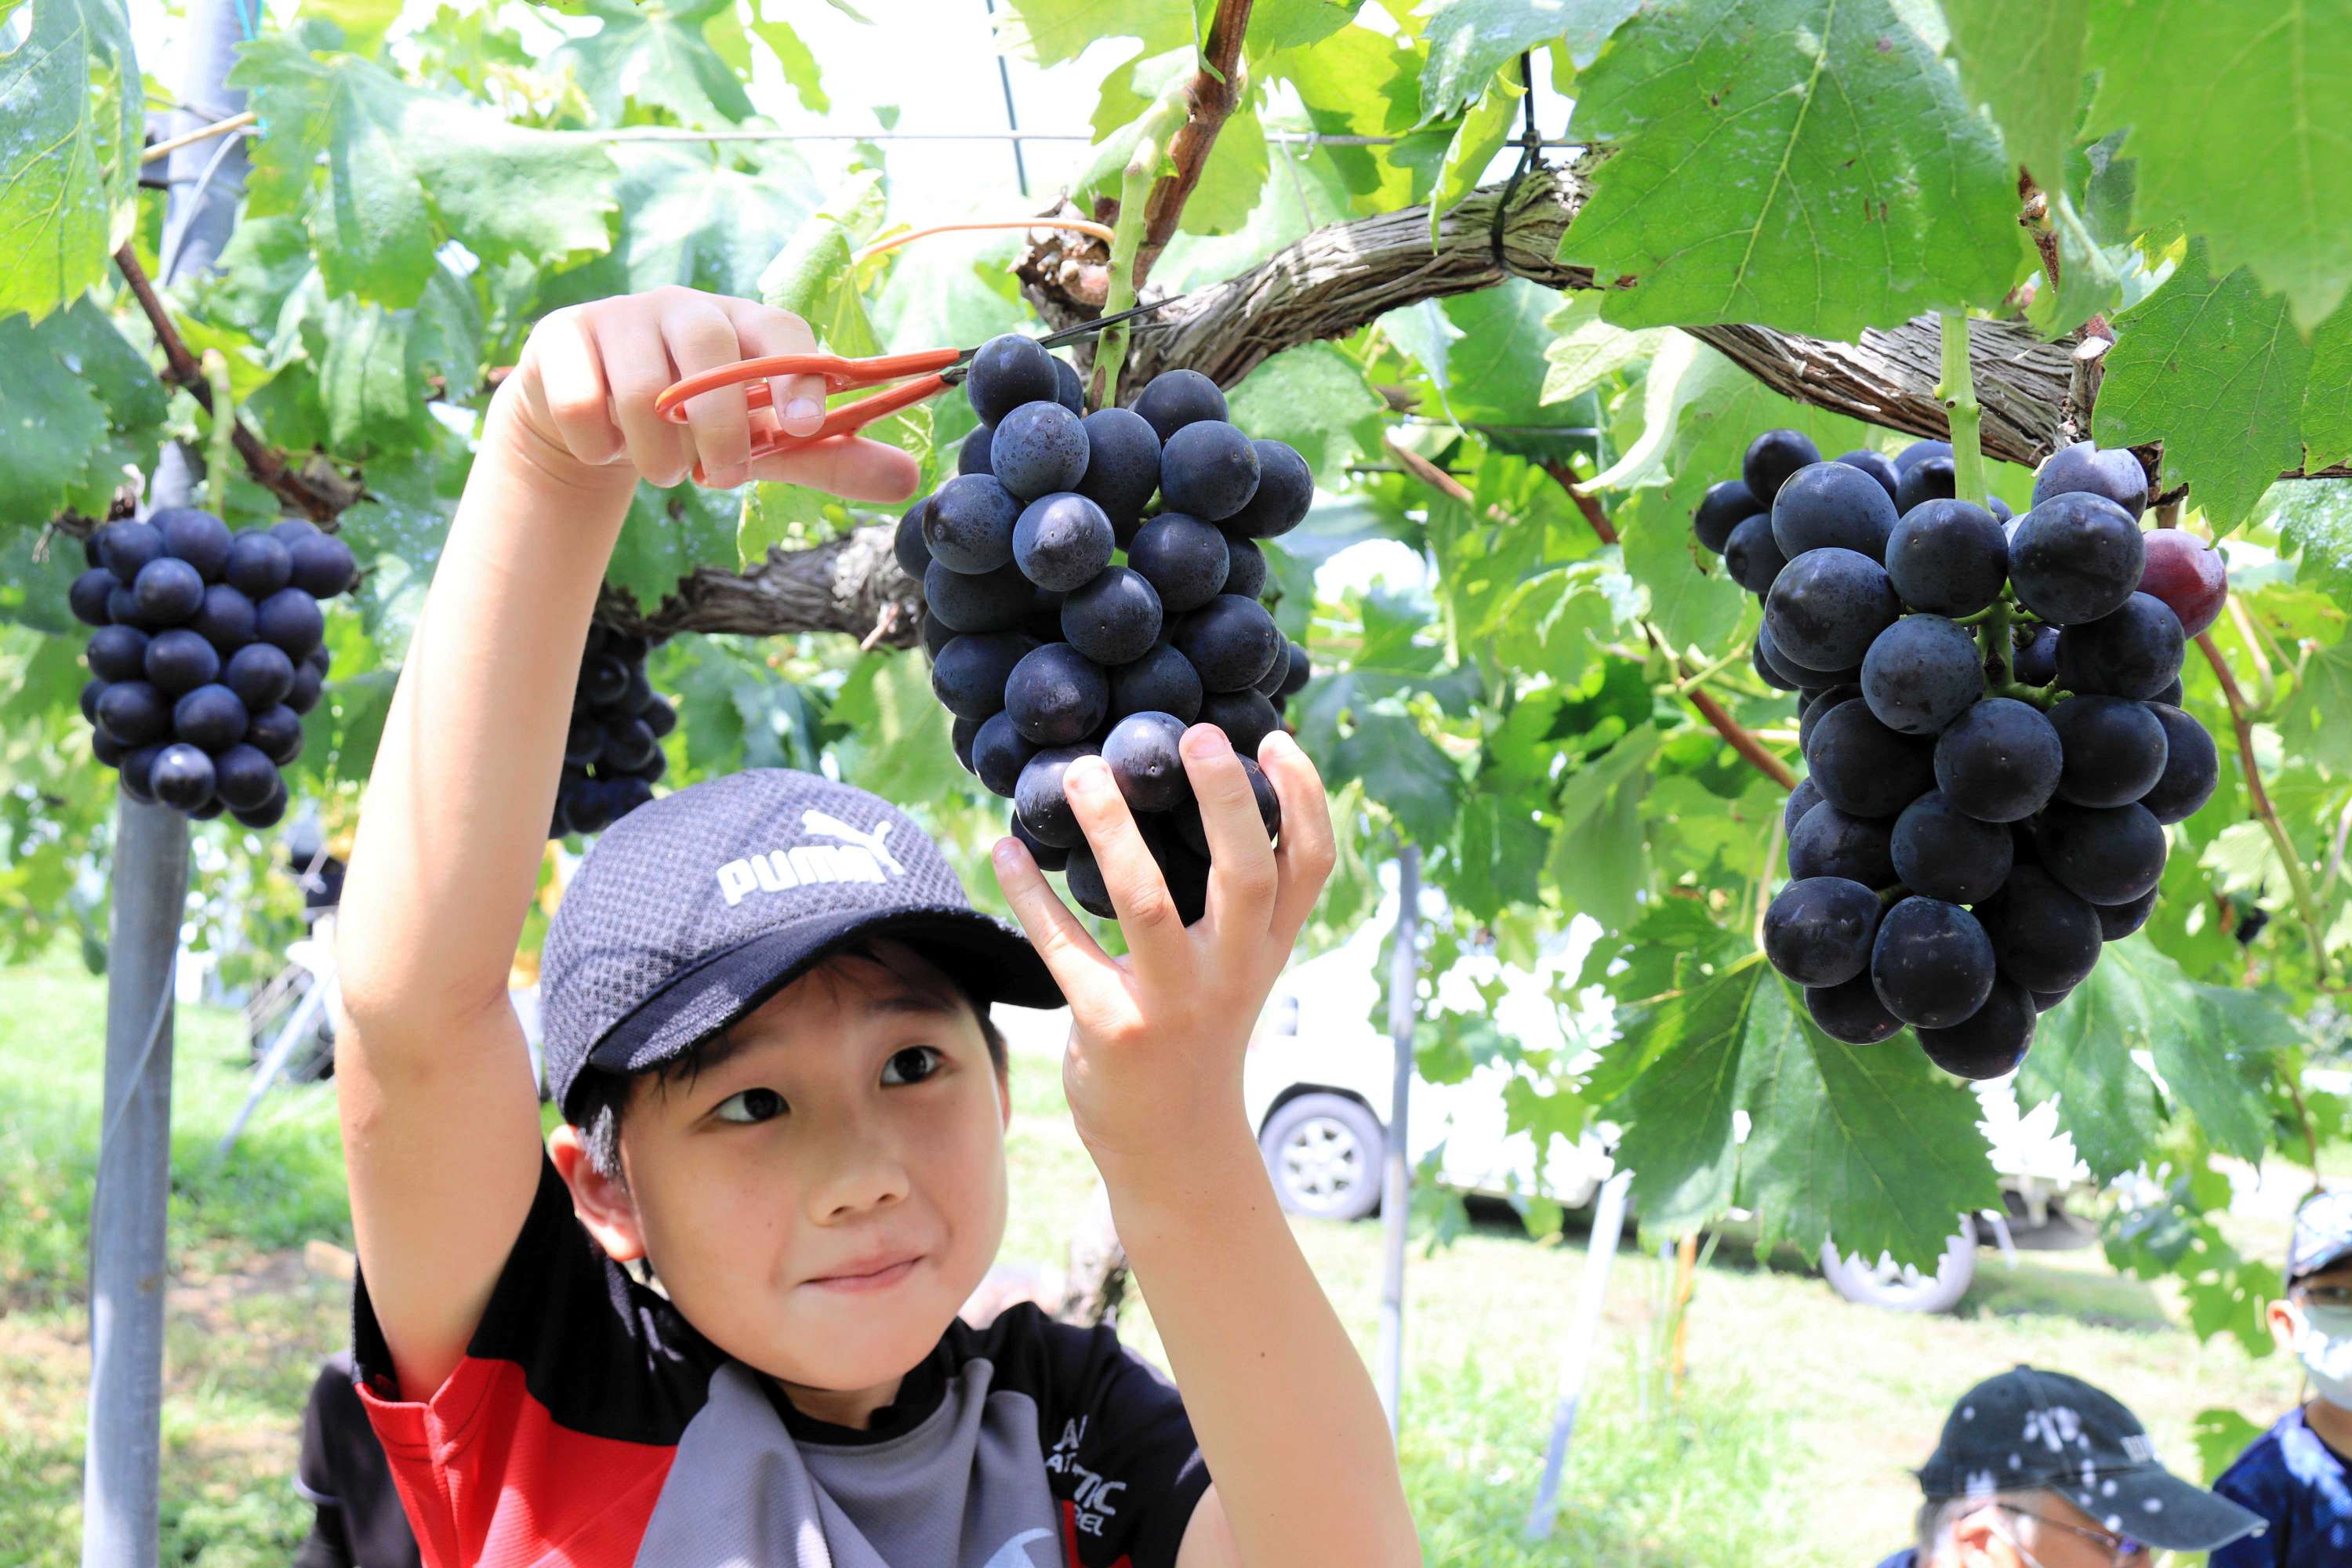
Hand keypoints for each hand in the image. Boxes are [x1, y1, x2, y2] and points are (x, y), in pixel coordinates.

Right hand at [491, 285, 918, 499]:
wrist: (598, 424)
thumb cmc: (698, 428)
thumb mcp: (767, 447)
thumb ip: (830, 458)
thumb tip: (911, 479)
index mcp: (745, 324)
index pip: (784, 333)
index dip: (801, 376)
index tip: (808, 426)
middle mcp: (682, 307)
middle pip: (710, 352)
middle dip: (721, 431)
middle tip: (720, 477)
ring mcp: (618, 318)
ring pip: (642, 390)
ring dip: (658, 454)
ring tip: (663, 470)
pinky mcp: (559, 340)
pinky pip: (581, 404)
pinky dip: (598, 447)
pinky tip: (605, 448)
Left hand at [992, 725, 1335, 1182]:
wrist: (1176, 1144)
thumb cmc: (1202, 1030)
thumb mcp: (1242, 967)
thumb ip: (1241, 899)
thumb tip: (1215, 787)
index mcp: (1268, 946)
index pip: (1308, 865)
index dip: (1305, 798)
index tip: (1275, 736)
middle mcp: (1231, 971)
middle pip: (1245, 874)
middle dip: (1225, 798)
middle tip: (1194, 734)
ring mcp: (1172, 1002)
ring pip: (1144, 901)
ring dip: (1110, 830)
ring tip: (1081, 774)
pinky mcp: (1111, 1028)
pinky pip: (1064, 948)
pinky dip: (1030, 895)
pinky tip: (1004, 849)